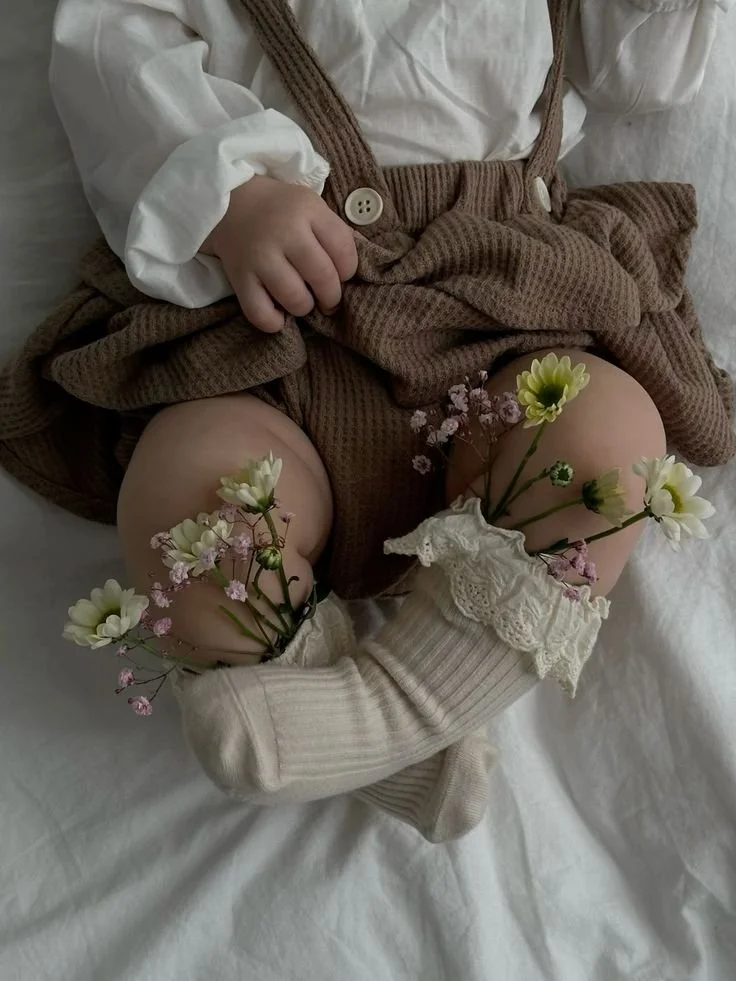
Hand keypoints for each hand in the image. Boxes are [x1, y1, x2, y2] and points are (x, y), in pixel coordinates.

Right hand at [202, 175, 357, 332]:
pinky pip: (260, 313)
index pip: (344, 250)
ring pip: (296, 299)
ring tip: (301, 301)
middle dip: (331, 296)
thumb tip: (359, 268)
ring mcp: (260, 256)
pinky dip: (273, 322)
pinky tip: (278, 315)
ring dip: (305, 307)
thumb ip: (334, 232)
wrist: (228, 202)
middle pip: (323, 277)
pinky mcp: (239, 277)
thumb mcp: (310, 206)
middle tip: (328, 300)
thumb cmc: (278, 209)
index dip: (349, 270)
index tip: (341, 275)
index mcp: (308, 210)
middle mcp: (285, 232)